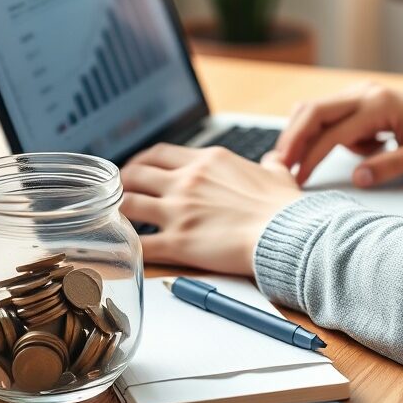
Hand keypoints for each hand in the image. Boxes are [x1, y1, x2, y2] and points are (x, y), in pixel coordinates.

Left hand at [119, 144, 301, 274]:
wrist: (286, 231)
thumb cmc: (284, 206)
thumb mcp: (277, 173)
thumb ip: (269, 164)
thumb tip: (274, 161)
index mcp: (207, 160)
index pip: (159, 153)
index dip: (141, 160)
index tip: (136, 169)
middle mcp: (187, 181)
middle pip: (135, 174)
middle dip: (122, 183)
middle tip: (118, 193)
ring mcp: (179, 210)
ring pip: (128, 204)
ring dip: (118, 211)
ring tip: (115, 219)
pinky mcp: (178, 241)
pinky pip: (140, 244)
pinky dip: (126, 246)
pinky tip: (121, 249)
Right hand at [275, 83, 402, 187]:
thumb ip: (390, 166)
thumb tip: (357, 179)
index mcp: (379, 105)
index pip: (333, 132)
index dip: (311, 157)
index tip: (297, 179)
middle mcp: (365, 92)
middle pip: (313, 111)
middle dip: (292, 138)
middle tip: (277, 166)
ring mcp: (362, 92)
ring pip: (316, 109)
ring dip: (302, 134)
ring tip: (293, 162)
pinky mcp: (362, 99)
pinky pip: (331, 113)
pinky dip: (323, 132)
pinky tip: (344, 151)